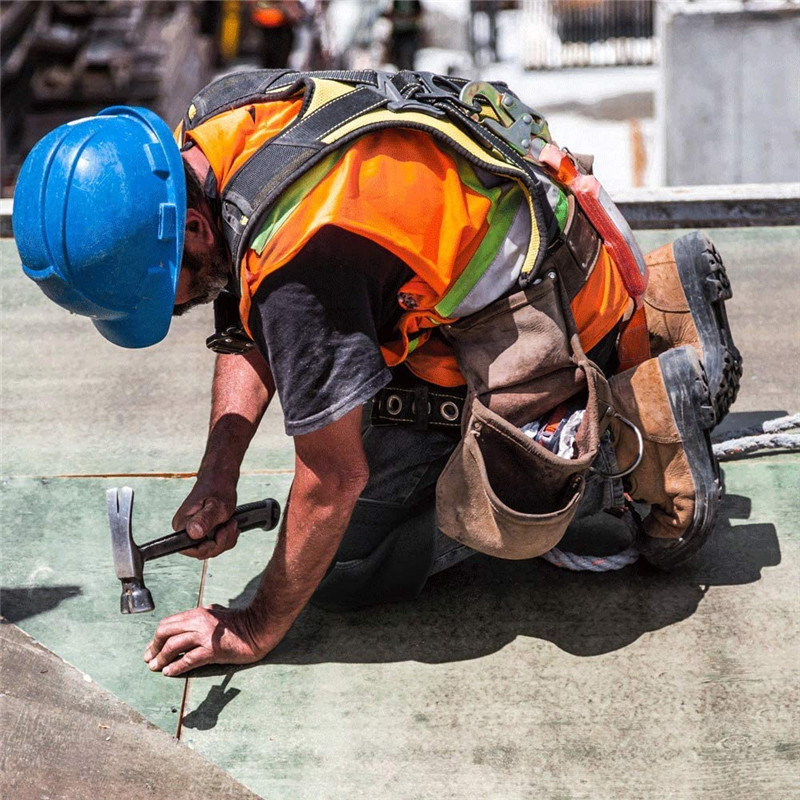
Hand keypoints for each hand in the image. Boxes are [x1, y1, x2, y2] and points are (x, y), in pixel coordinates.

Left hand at [144, 605, 268, 676]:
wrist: (259, 628)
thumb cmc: (240, 623)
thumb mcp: (216, 614)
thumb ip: (200, 619)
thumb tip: (184, 628)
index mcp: (199, 613)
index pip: (169, 623)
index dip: (156, 637)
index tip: (152, 648)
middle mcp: (199, 621)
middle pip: (165, 632)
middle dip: (154, 646)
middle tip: (149, 658)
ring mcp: (205, 635)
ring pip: (173, 646)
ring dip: (161, 659)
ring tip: (155, 668)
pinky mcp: (212, 650)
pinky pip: (188, 659)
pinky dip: (176, 667)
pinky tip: (169, 672)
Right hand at [173, 477, 238, 558]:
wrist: (220, 479)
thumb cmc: (218, 488)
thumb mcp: (217, 505)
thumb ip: (206, 520)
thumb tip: (193, 532)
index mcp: (182, 525)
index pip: (191, 550)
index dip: (209, 547)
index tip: (221, 531)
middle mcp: (184, 530)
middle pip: (203, 552)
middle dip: (222, 542)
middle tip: (231, 524)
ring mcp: (193, 532)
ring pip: (211, 549)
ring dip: (226, 539)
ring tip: (232, 522)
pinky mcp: (202, 532)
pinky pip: (216, 544)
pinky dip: (227, 537)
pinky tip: (230, 525)